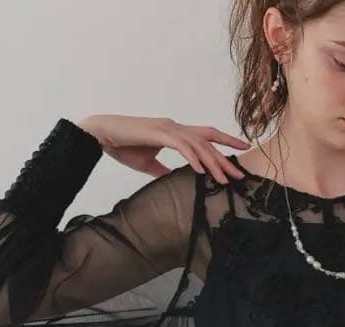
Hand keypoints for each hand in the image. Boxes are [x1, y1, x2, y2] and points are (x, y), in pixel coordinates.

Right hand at [76, 114, 249, 184]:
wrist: (101, 134)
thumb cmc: (123, 146)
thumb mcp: (148, 163)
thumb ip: (165, 171)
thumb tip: (176, 180)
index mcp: (175, 133)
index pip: (206, 136)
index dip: (225, 142)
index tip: (242, 150)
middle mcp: (175, 128)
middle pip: (207, 142)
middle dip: (225, 158)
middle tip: (240, 175)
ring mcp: (167, 128)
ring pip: (197, 145)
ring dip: (212, 163)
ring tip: (223, 180)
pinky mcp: (158, 133)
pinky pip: (181, 145)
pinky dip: (192, 157)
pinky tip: (201, 170)